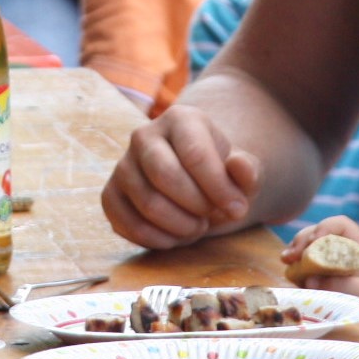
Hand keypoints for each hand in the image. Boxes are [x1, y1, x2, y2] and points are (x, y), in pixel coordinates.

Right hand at [101, 103, 258, 247]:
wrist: (192, 184)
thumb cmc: (218, 177)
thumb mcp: (242, 173)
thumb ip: (248, 170)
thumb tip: (238, 166)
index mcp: (180, 119)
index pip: (195, 154)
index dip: (219, 188)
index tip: (238, 209)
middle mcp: (144, 136)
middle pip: (165, 176)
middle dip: (197, 206)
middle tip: (211, 216)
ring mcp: (122, 166)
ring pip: (148, 203)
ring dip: (180, 226)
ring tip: (196, 225)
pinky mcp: (110, 195)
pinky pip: (127, 224)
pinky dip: (157, 240)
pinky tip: (175, 236)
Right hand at [282, 216, 358, 323]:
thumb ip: (343, 285)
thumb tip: (310, 280)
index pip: (342, 225)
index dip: (325, 227)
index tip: (313, 242)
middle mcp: (346, 250)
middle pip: (320, 232)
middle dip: (303, 240)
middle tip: (290, 256)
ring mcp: (335, 262)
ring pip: (311, 246)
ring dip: (296, 250)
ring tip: (286, 261)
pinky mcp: (327, 275)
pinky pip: (308, 264)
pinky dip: (297, 266)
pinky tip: (291, 273)